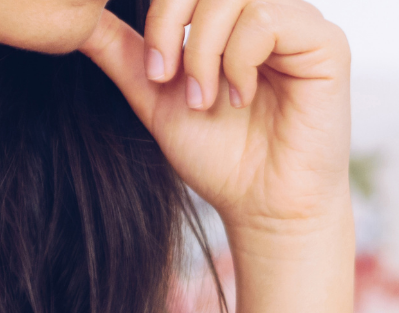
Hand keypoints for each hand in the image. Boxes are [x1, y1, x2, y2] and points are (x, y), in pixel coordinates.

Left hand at [78, 0, 350, 238]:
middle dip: (172, 24)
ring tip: (206, 99)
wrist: (262, 207)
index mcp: (232, 16)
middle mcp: (267, 9)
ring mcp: (298, 22)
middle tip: (168, 79)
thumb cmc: (220, 157)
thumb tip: (72, 17)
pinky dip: (239, 60)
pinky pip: (268, 19)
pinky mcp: (326, 43)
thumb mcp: (156, 97)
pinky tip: (239, 98)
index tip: (154, 72)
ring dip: (204, 50)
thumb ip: (123, 53)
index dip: (159, 14)